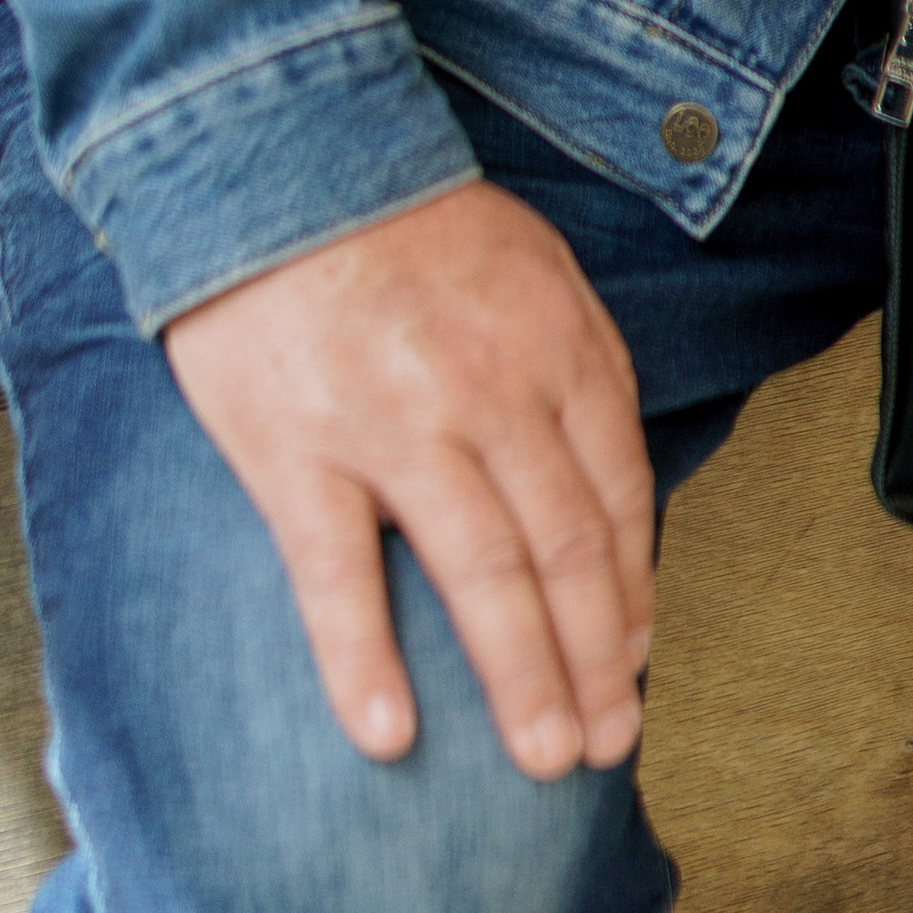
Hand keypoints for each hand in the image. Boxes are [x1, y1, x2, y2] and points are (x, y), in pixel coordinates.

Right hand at [162, 179, 655, 779]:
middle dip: (597, 661)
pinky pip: (336, 575)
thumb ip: (578, 364)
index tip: (637, 656)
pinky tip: (387, 735)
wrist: (275, 154)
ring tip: (544, 758)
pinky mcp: (297, 450)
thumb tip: (612, 483)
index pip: (616, 493)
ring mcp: (392, 425)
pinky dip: (363, 661)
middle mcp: (488, 391)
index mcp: (552, 344)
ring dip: (521, 679)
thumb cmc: (405, 217)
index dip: (634, 588)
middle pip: (564, 550)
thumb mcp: (532, 262)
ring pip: (480, 576)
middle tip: (606, 743)